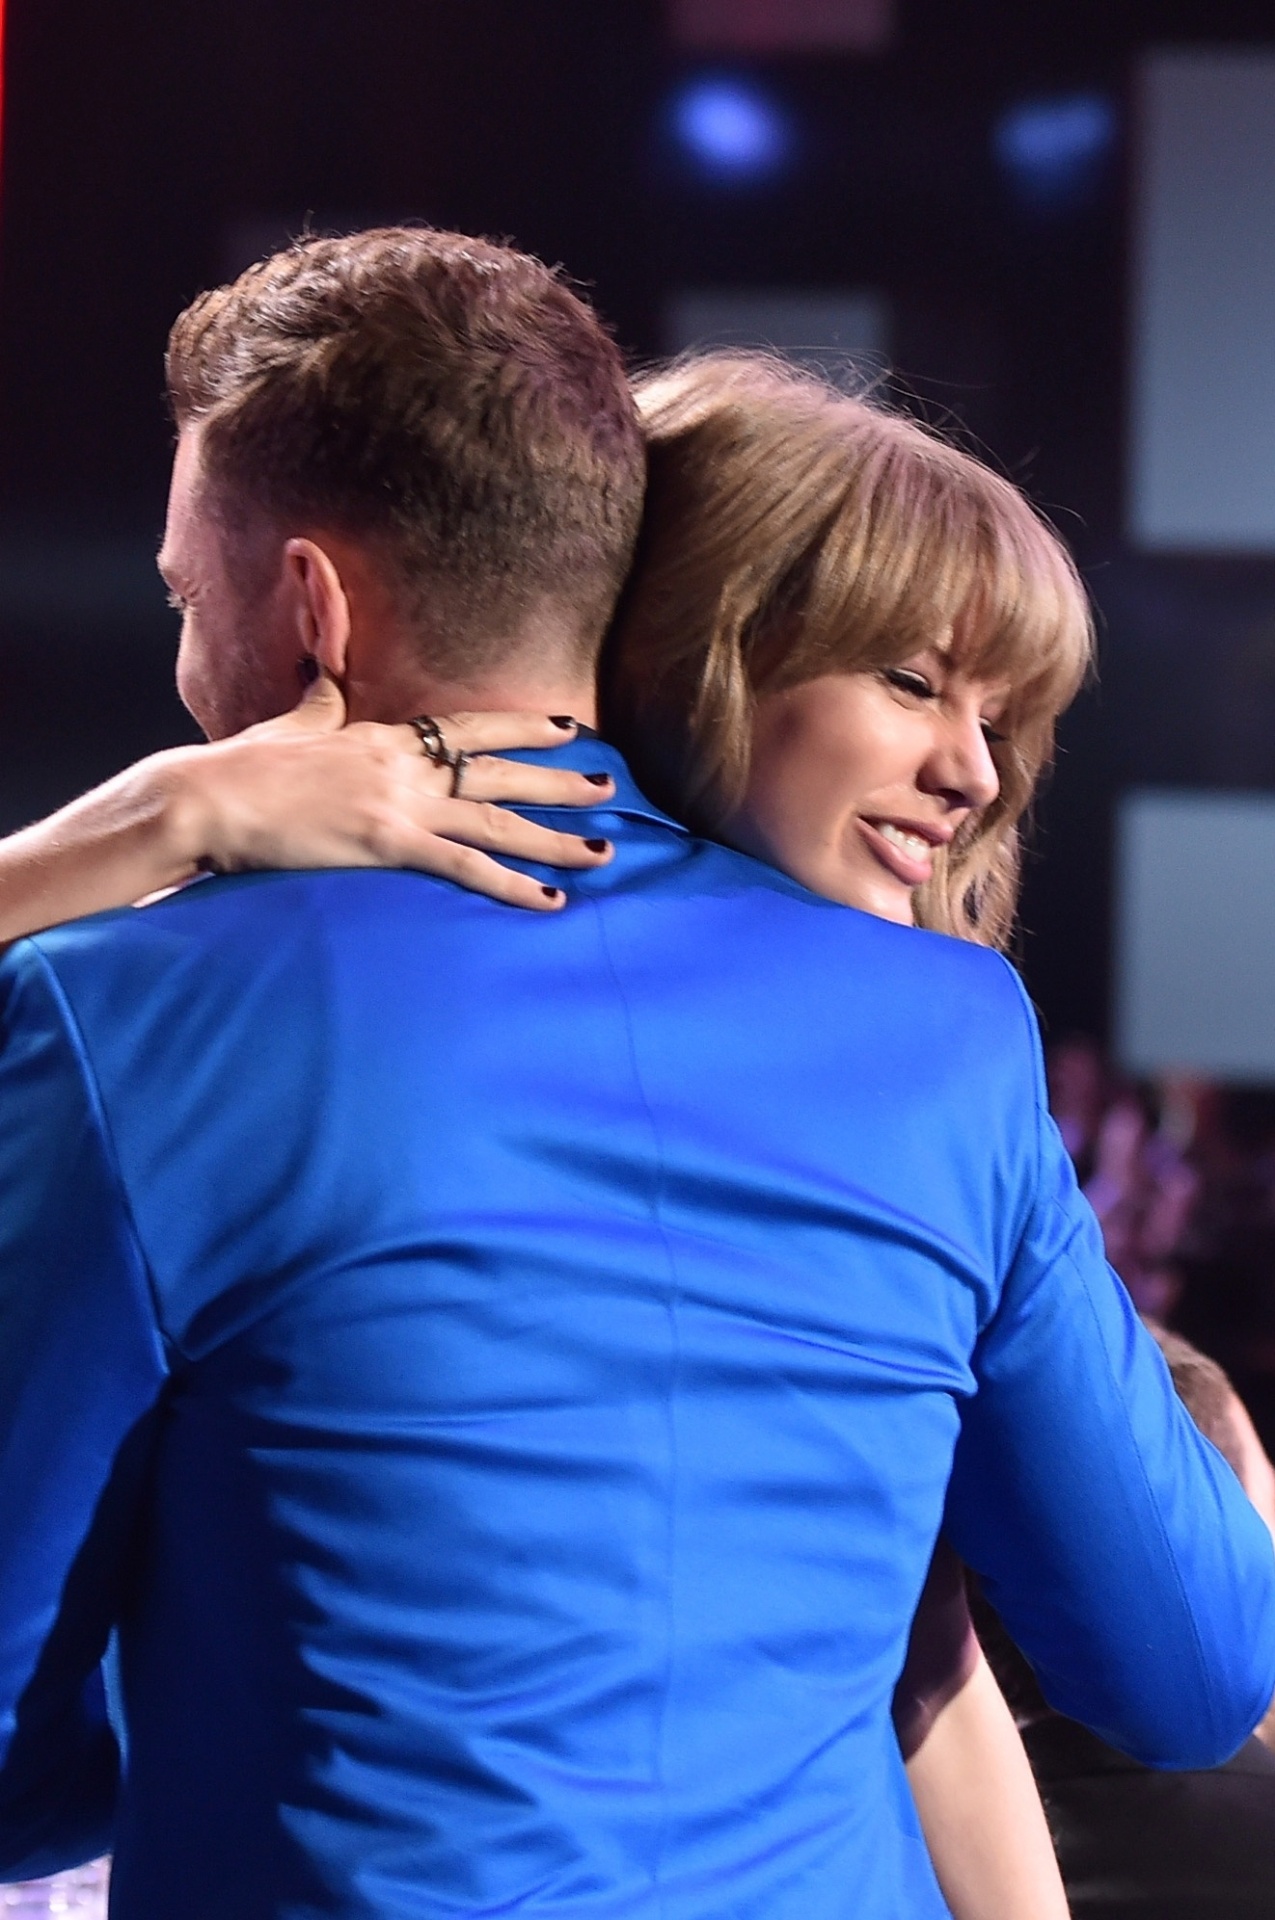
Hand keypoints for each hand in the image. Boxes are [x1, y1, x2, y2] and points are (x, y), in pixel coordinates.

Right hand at [172, 677, 615, 909]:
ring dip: (554, 838)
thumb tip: (328, 682)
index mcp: (384, 736)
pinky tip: (549, 902)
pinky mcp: (387, 843)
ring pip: (497, 820)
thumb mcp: (296, 723)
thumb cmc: (243, 767)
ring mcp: (399, 803)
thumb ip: (323, 705)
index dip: (523, 729)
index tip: (568, 729)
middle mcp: (403, 765)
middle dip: (559, 781)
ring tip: (601, 850)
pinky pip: (465, 866)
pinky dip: (511, 886)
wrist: (209, 796)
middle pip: (500, 772)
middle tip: (608, 789)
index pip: (469, 728)